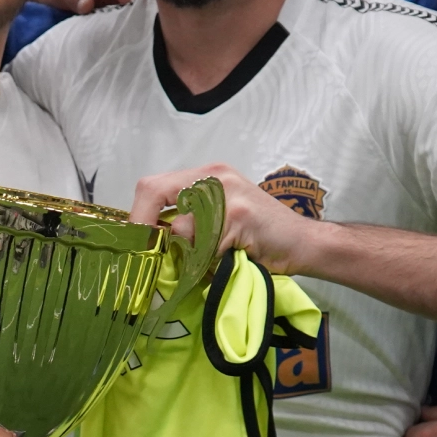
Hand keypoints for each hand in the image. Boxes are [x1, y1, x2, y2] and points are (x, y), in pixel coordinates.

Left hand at [128, 163, 323, 275]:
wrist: (304, 243)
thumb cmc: (258, 237)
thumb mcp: (217, 220)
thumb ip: (185, 223)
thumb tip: (143, 243)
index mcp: (205, 175)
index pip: (151, 185)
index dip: (136, 215)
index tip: (132, 243)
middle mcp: (213, 176)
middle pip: (153, 191)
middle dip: (145, 228)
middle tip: (147, 256)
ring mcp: (227, 192)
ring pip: (180, 225)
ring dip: (187, 252)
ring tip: (208, 260)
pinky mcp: (240, 215)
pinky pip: (205, 244)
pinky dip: (210, 261)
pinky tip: (228, 260)